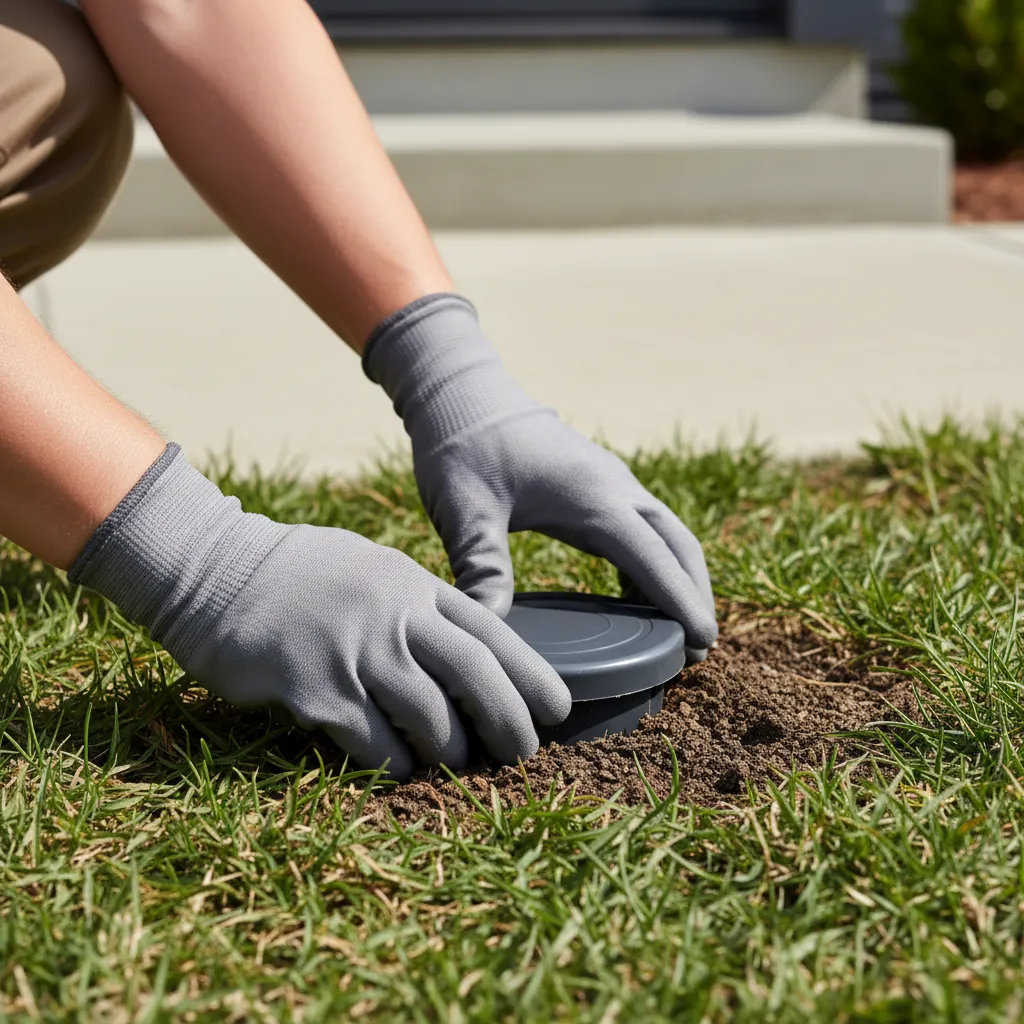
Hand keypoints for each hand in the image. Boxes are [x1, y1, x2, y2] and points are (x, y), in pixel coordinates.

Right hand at [69, 445, 571, 778]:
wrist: (213, 570)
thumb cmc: (296, 573)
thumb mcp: (369, 567)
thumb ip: (415, 603)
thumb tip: (462, 648)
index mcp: (411, 583)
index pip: (491, 631)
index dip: (531, 674)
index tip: (558, 708)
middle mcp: (393, 614)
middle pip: (475, 675)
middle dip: (509, 721)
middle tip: (524, 753)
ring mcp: (356, 651)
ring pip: (431, 718)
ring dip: (452, 752)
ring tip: (458, 764)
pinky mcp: (317, 690)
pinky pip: (375, 743)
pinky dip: (396, 763)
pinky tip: (400, 769)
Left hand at [364, 295, 717, 653]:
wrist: (463, 394)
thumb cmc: (462, 450)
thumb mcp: (465, 512)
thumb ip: (482, 568)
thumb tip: (492, 630)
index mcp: (593, 498)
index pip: (654, 558)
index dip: (682, 602)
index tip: (704, 643)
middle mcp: (615, 488)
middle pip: (679, 545)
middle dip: (695, 595)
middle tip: (699, 649)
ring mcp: (611, 482)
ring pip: (667, 534)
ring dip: (680, 578)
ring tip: (678, 632)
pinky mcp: (598, 484)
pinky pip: (643, 527)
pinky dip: (654, 563)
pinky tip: (637, 597)